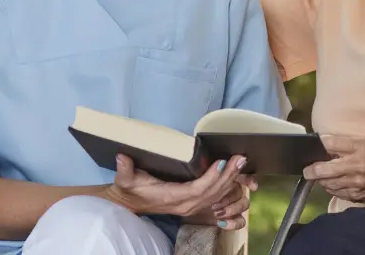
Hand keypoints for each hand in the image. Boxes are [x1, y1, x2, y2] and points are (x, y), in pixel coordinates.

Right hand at [108, 155, 253, 231]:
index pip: (197, 188)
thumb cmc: (131, 189)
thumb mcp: (125, 180)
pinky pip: (216, 199)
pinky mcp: (194, 204)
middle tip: (240, 158)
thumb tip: (122, 157)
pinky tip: (240, 181)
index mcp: (172, 197)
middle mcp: (186, 205)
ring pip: (217, 195)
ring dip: (231, 180)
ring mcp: (191, 206)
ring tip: (242, 164)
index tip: (221, 161)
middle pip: (213, 192)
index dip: (211, 177)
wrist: (130, 204)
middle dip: (228, 175)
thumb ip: (125, 170)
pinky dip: (228, 189)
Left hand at [303, 135, 364, 202]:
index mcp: (360, 149)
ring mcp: (357, 184)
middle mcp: (356, 167)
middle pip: (324, 169)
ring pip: (328, 184)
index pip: (331, 144)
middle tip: (307, 169)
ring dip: (321, 180)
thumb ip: (346, 144)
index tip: (311, 147)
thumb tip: (325, 144)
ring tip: (319, 176)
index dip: (319, 145)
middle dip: (312, 169)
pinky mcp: (358, 196)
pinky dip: (332, 188)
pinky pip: (338, 193)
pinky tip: (332, 184)